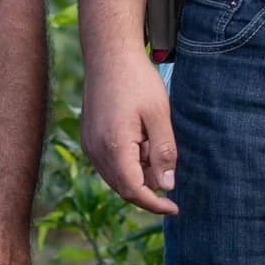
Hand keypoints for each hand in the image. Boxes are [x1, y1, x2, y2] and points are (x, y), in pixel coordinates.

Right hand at [79, 46, 179, 216]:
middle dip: (149, 185)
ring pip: (117, 177)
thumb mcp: (159, 116)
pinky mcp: (89, 139)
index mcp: (114, 146)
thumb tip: (167, 186)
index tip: (175, 208)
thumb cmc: (137, 81)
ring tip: (151, 140)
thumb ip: (164, 153)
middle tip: (166, 163)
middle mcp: (96, 151)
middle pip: (124, 188)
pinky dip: (128, 162)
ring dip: (139, 172)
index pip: (134, 191)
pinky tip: (140, 138)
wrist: (109, 55)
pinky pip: (110, 164)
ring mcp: (89, 145)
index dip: (155, 204)